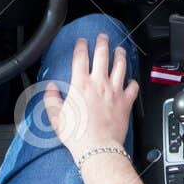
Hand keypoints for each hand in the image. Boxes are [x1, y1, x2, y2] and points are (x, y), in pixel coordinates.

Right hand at [44, 33, 138, 160]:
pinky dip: (133, 81)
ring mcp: (114, 91)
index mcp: (80, 85)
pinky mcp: (126, 101)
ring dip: (120, 55)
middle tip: (103, 36)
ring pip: (120, 66)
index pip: (81, 57)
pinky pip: (133, 87)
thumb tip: (51, 88)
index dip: (81, 46)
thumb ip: (51, 99)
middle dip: (102, 42)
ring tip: (120, 50)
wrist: (98, 147)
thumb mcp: (55, 117)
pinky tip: (131, 80)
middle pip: (102, 55)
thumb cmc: (77, 135)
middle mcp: (99, 83)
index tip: (81, 41)